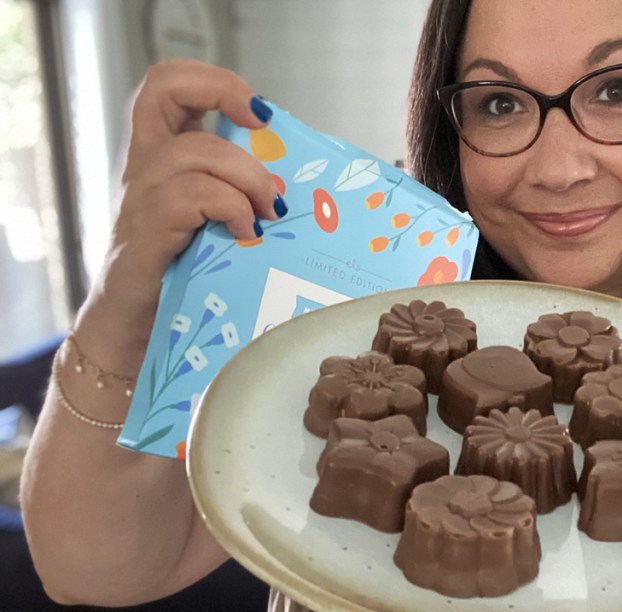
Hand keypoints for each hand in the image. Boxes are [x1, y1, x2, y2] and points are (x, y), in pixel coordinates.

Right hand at [93, 59, 282, 341]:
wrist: (135, 337)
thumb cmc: (186, 281)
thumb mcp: (219, 225)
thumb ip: (244, 195)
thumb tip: (304, 187)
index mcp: (164, 160)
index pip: (168, 86)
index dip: (213, 81)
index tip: (258, 112)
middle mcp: (145, 171)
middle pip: (163, 90)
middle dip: (223, 96)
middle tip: (264, 136)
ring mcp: (141, 202)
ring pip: (192, 151)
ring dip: (245, 175)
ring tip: (268, 213)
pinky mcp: (146, 239)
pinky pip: (188, 198)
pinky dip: (229, 208)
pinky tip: (247, 235)